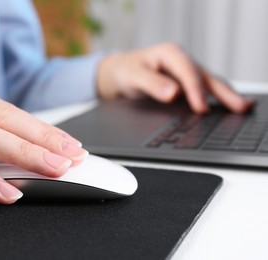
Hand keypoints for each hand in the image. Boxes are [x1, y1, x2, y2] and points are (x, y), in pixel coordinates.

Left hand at [97, 42, 253, 113]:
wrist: (121, 72)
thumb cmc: (126, 71)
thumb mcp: (133, 76)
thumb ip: (151, 84)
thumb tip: (172, 94)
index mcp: (170, 53)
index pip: (188, 72)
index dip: (196, 90)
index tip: (201, 108)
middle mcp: (182, 61)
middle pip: (206, 76)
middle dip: (224, 92)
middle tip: (239, 106)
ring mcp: (186, 72)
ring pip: (209, 84)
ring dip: (225, 96)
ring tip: (242, 108)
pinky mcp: (186, 84)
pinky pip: (204, 90)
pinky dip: (216, 100)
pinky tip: (226, 109)